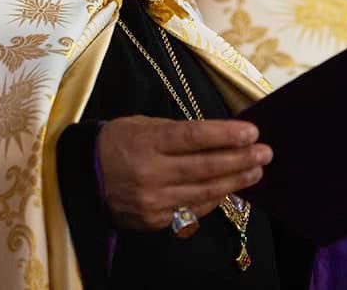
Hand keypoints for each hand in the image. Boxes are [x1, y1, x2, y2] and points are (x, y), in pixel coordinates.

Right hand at [98, 116, 270, 230]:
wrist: (81, 175)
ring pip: (203, 192)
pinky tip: (229, 190)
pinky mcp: (152, 221)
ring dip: (234, 181)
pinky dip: (212, 200)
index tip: (252, 132)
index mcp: (147, 142)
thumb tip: (221, 138)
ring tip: (256, 171)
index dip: (226, 135)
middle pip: (204, 167)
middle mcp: (149, 173)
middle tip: (265, 153)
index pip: (194, 137)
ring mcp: (151, 200)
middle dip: (240, 160)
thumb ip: (179, 133)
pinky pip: (191, 211)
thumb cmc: (118, 142)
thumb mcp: (144, 125)